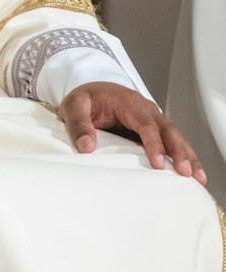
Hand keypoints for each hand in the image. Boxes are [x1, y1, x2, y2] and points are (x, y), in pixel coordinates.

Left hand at [60, 81, 207, 183]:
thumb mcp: (74, 105)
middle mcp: (146, 110)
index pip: (146, 124)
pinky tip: (192, 172)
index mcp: (129, 102)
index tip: (157, 163)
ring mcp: (153, 120)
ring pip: (175, 137)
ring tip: (197, 177)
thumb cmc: (85, 99)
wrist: (90, 93)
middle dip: (179, 151)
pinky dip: (183, 156)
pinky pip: (172, 143)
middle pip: (168, 130)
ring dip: (187, 156)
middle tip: (186, 172)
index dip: (153, 143)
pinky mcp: (153, 131)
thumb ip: (78, 124)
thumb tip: (86, 146)